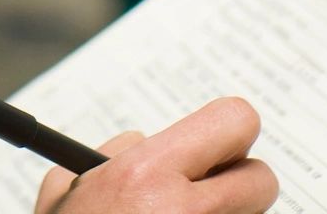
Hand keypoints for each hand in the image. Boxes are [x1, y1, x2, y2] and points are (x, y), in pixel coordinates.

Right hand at [33, 98, 276, 213]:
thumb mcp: (64, 195)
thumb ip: (107, 157)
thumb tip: (142, 144)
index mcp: (145, 174)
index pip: (236, 121)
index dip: (228, 133)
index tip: (215, 147)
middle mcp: (185, 213)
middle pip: (262, 180)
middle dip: (238, 186)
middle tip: (207, 197)